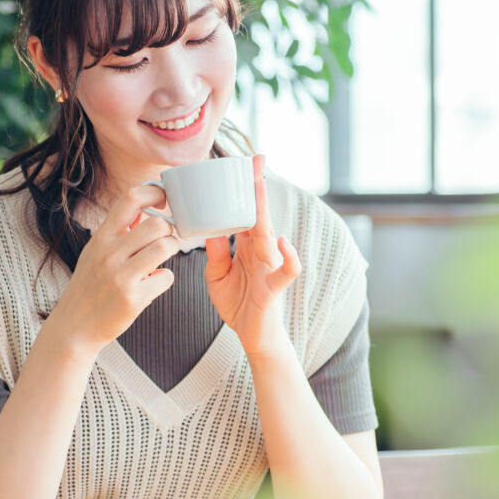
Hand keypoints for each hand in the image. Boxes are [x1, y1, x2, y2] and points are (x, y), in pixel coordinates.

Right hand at [47, 184, 178, 355]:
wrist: (74, 327)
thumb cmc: (88, 287)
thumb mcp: (95, 252)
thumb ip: (118, 231)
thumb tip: (142, 208)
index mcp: (101, 238)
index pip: (130, 199)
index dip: (154, 193)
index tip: (163, 200)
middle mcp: (110, 254)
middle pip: (156, 224)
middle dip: (169, 229)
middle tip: (165, 238)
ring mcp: (121, 277)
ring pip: (165, 247)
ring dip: (172, 250)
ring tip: (164, 257)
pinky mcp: (133, 299)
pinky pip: (166, 278)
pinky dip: (166, 279)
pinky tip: (154, 282)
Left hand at [205, 155, 301, 356]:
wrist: (253, 337)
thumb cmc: (238, 305)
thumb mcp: (217, 277)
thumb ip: (216, 253)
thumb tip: (209, 229)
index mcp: (247, 247)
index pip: (246, 212)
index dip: (245, 190)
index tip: (243, 164)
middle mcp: (261, 252)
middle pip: (260, 215)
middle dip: (258, 189)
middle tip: (256, 162)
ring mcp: (270, 268)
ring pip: (270, 235)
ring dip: (265, 212)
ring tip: (259, 189)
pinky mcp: (274, 288)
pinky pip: (288, 270)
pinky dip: (289, 256)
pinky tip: (282, 242)